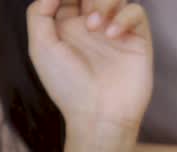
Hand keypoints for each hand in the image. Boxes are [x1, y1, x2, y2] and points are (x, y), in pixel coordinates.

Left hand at [26, 0, 152, 133]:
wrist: (99, 115)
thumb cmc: (68, 86)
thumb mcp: (41, 48)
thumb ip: (39, 13)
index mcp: (67, 26)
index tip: (63, 2)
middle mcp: (93, 26)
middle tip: (84, 16)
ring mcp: (116, 32)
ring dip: (104, 2)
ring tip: (95, 27)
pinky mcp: (137, 40)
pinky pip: (136, 11)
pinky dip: (124, 17)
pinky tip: (111, 35)